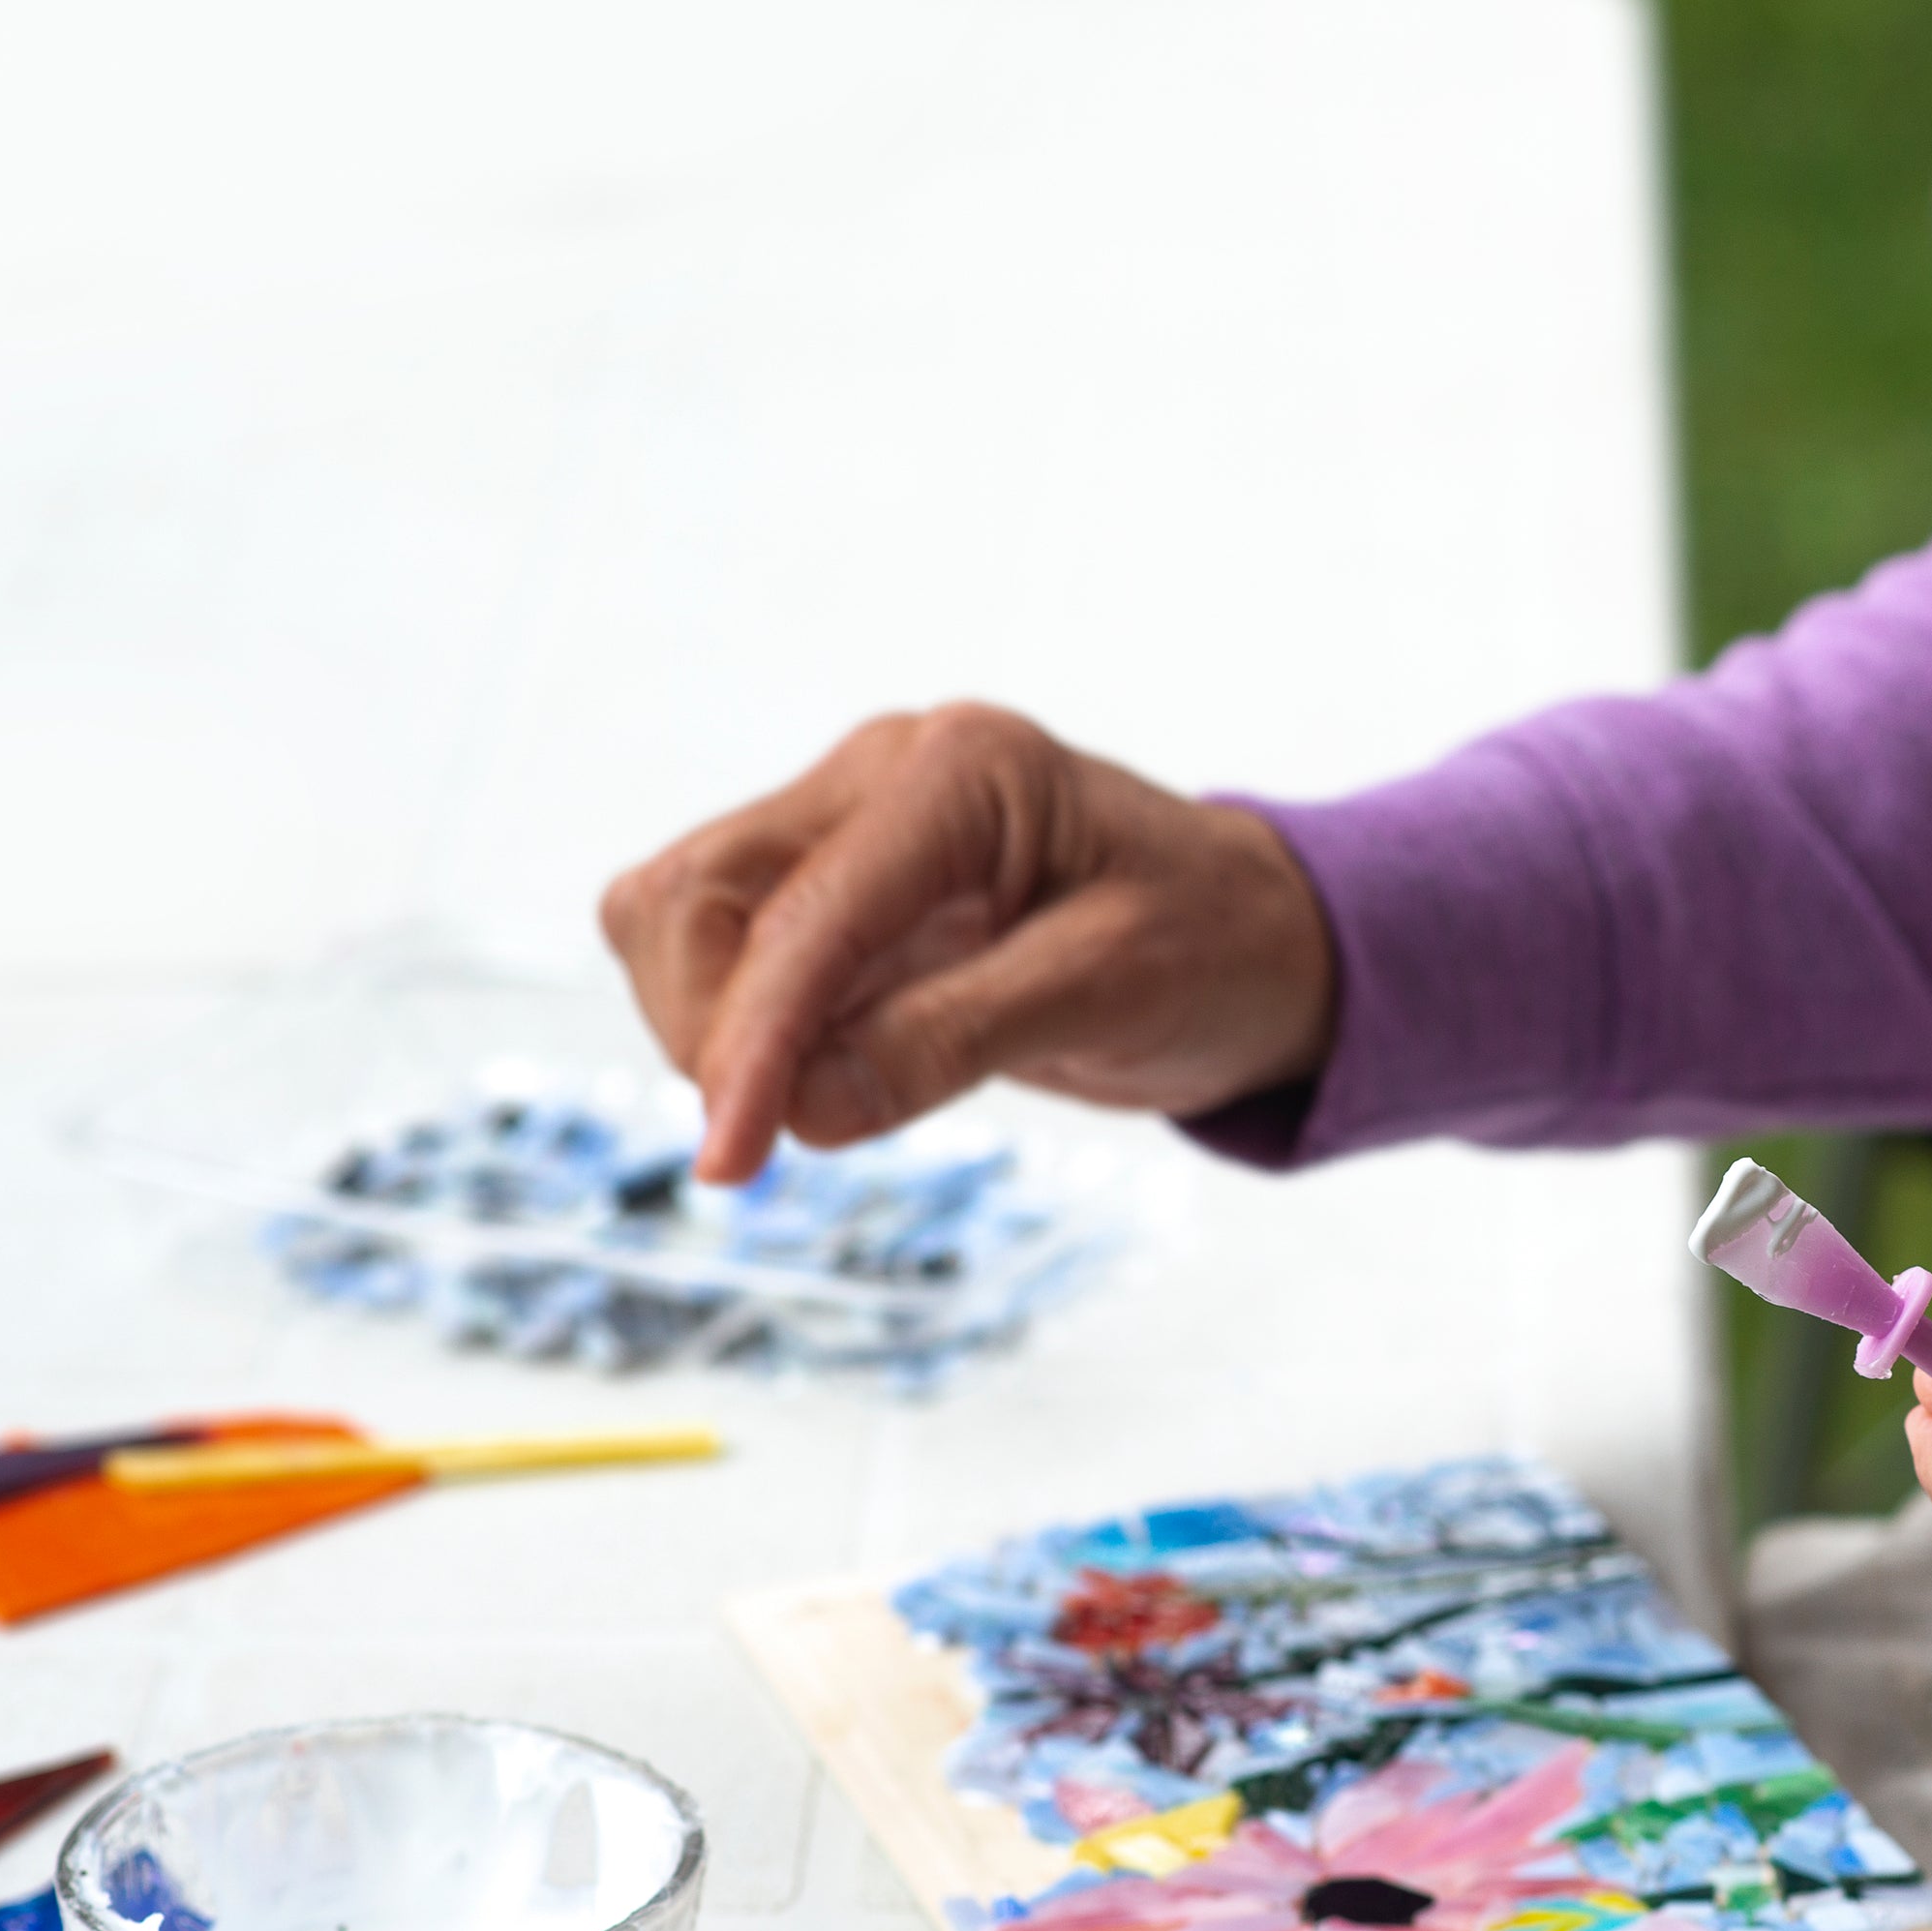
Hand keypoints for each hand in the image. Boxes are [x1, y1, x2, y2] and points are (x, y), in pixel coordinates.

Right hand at [599, 704, 1336, 1181]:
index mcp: (960, 771)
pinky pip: (723, 956)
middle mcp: (879, 779)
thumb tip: (798, 1109)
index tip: (733, 1159)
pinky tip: (815, 1078)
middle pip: (692, 896)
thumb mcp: (1110, 992)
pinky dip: (736, 1030)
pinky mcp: (833, 894)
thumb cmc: (1212, 944)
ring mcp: (844, 830)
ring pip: (678, 920)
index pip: (802, 911)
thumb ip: (952, 1040)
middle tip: (776, 1143)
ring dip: (707, 1030)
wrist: (1253, 941)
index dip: (749, 1041)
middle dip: (707, 1028)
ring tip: (814, 1106)